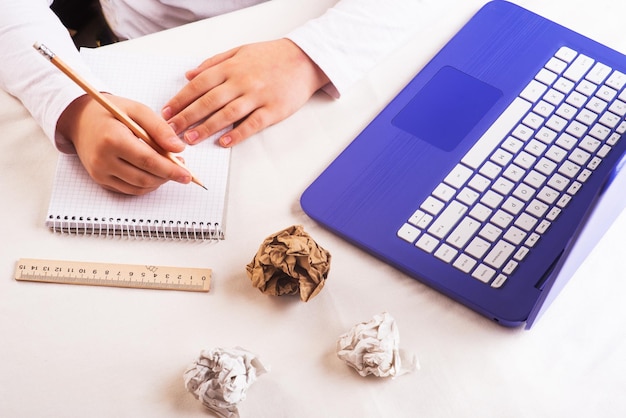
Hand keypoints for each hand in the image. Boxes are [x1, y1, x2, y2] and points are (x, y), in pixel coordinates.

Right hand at [57, 94, 190, 194]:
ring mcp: (99, 172)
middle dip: (167, 176)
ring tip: (168, 168)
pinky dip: (146, 185)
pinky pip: (129, 190)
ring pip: (138, 187)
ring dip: (158, 182)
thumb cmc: (110, 112)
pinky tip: (154, 174)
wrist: (80, 119)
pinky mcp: (100, 180)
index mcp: (112, 139)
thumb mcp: (137, 110)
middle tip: (182, 170)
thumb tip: (178, 149)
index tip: (187, 174)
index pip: (147, 161)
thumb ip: (160, 128)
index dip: (170, 170)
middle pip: (144, 177)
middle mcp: (102, 159)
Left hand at [161, 38, 329, 146]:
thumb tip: (189, 75)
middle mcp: (242, 81)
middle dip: (187, 117)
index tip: (167, 112)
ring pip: (227, 114)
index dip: (181, 99)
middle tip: (172, 131)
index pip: (199, 85)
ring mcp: (258, 96)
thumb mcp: (239, 52)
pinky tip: (224, 142)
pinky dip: (237, 134)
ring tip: (191, 139)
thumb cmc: (271, 56)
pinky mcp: (273, 110)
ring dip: (207, 128)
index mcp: (231, 67)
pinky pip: (252, 124)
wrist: (304, 59)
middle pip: (209, 101)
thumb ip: (213, 63)